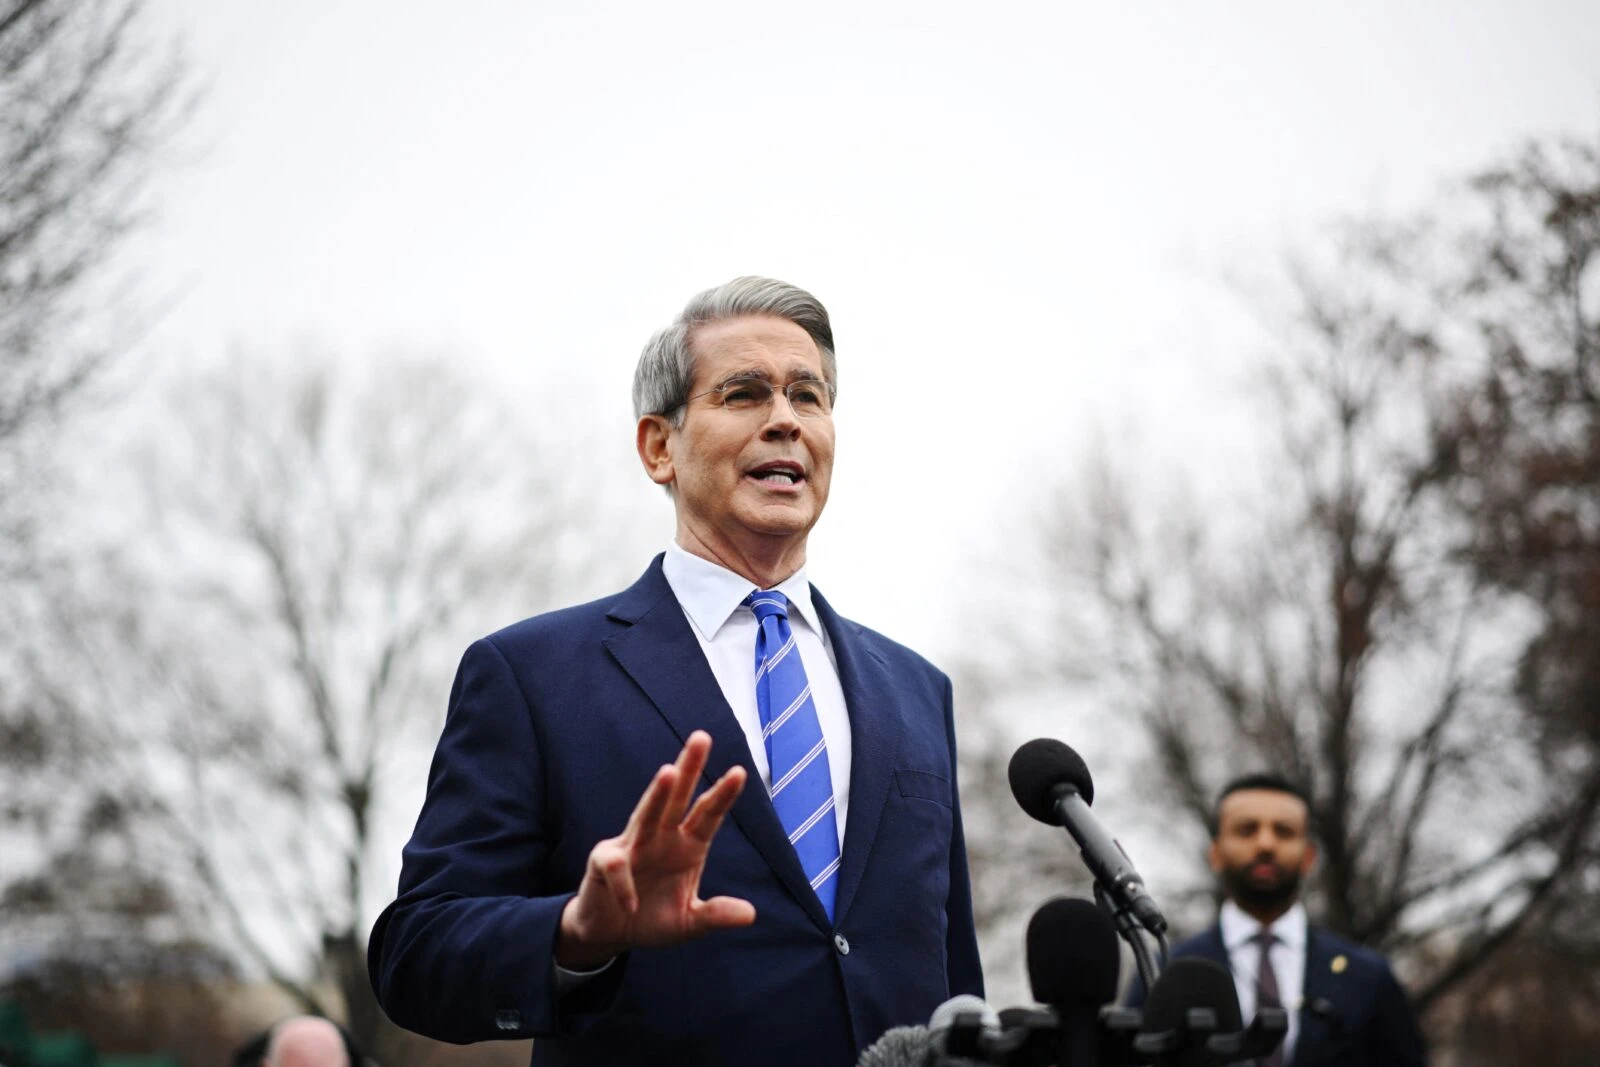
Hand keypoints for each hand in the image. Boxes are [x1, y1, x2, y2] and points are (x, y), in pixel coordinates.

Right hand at [555, 730, 754, 967]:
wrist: (609, 934)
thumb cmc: (651, 918)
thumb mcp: (689, 923)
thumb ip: (715, 915)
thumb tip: (750, 914)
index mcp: (687, 846)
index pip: (707, 815)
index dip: (722, 795)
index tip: (739, 772)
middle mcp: (661, 838)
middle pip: (677, 799)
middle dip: (689, 768)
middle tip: (702, 737)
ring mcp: (631, 847)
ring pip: (645, 814)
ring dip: (657, 795)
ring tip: (668, 773)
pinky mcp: (603, 863)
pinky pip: (616, 866)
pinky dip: (625, 885)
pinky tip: (632, 903)